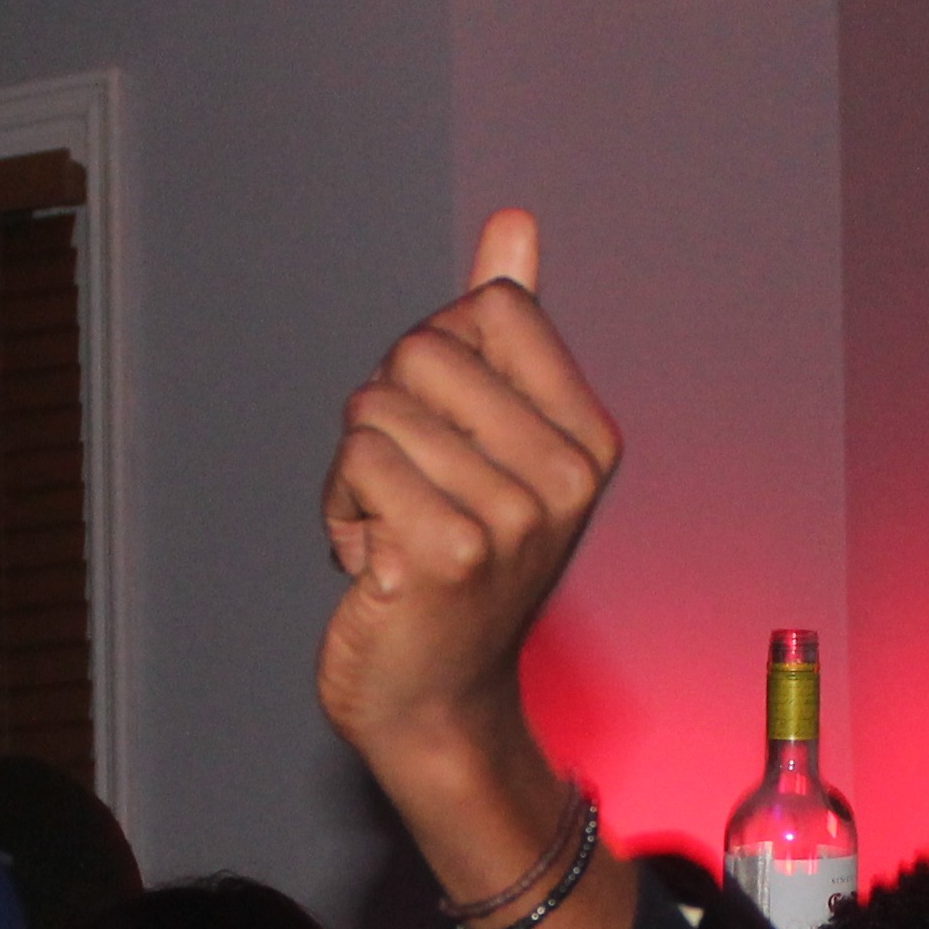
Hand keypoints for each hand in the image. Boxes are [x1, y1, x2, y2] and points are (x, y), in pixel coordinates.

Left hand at [316, 207, 623, 772]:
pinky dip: (341, 510)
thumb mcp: (493, 442)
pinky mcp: (447, 552)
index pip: (489, 309)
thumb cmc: (456, 569)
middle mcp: (563, 478)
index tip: (447, 434)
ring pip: (375, 409)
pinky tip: (375, 563)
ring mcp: (510, 518)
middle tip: (411, 495)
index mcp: (588, 441)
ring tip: (393, 534)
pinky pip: (355, 461)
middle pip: (420, 350)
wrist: (436, 704)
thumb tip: (514, 224)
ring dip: (357, 474)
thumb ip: (506, 331)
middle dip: (386, 414)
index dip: (436, 358)